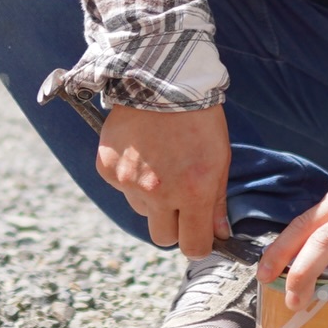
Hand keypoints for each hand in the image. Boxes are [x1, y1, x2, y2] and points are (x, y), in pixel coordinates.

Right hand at [96, 104, 231, 257]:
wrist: (160, 81)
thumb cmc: (198, 118)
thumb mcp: (219, 158)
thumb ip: (216, 200)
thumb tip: (219, 234)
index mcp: (193, 192)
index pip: (193, 247)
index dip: (197, 243)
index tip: (199, 234)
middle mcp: (159, 193)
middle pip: (163, 238)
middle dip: (173, 225)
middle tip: (179, 198)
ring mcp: (129, 182)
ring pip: (142, 210)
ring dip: (151, 198)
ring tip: (160, 163)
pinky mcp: (107, 168)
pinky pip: (121, 188)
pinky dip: (130, 177)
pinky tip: (142, 152)